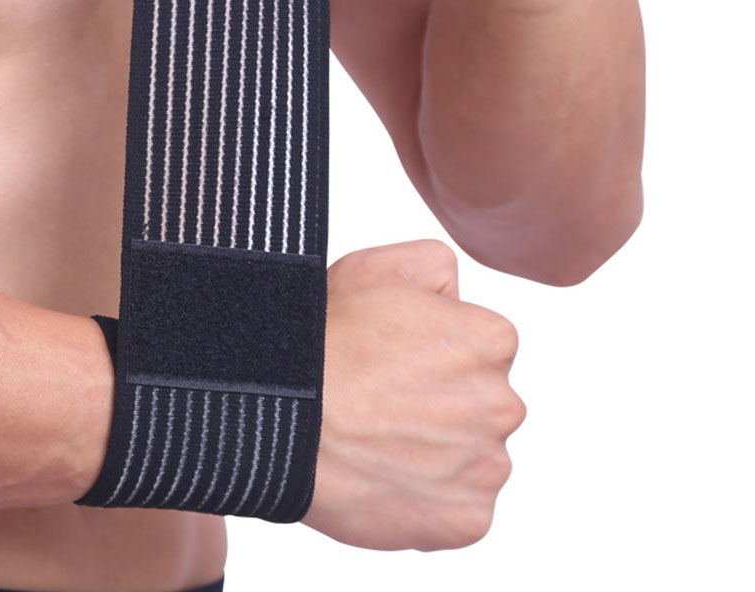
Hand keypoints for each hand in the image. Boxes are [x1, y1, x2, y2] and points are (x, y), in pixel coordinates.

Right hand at [302, 239, 525, 550]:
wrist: (284, 413)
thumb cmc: (324, 337)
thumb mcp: (380, 266)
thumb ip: (438, 267)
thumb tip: (457, 299)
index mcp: (492, 340)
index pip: (481, 347)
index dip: (432, 349)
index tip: (394, 358)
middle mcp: (503, 403)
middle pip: (480, 403)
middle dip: (441, 401)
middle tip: (382, 400)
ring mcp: (486, 466)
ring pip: (472, 455)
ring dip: (437, 451)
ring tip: (378, 439)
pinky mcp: (467, 520)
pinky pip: (460, 508)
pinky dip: (429, 499)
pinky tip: (386, 474)